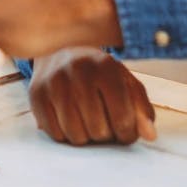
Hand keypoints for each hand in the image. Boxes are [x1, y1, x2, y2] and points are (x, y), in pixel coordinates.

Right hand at [29, 47, 155, 145]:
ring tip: (89, 121)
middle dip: (106, 135)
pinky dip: (66, 134)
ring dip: (86, 137)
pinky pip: (55, 134)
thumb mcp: (125, 82)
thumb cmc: (99, 71)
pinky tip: (70, 118)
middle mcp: (78, 71)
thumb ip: (140, 108)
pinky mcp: (36, 94)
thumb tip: (150, 135)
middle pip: (99, 131)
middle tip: (105, 124)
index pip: (123, 117)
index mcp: (106, 66)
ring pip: (76, 136)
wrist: (62, 49)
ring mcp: (55, 82)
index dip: (128, 133)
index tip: (126, 131)